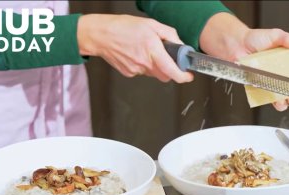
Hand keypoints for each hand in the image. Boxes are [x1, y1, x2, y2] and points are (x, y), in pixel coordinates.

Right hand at [77, 14, 192, 82]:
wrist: (100, 35)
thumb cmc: (121, 27)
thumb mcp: (150, 24)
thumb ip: (169, 34)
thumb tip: (180, 44)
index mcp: (152, 50)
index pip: (172, 71)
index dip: (183, 76)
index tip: (188, 76)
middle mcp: (144, 63)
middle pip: (165, 75)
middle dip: (170, 69)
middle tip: (167, 58)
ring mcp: (136, 70)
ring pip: (154, 74)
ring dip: (155, 66)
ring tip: (146, 50)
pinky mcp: (129, 73)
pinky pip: (143, 72)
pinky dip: (144, 65)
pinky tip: (136, 54)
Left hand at [199, 12, 288, 110]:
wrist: (236, 45)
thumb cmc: (256, 39)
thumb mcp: (274, 35)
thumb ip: (287, 38)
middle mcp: (285, 75)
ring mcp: (273, 83)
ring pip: (285, 99)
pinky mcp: (261, 88)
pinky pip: (269, 99)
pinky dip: (274, 102)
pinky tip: (275, 100)